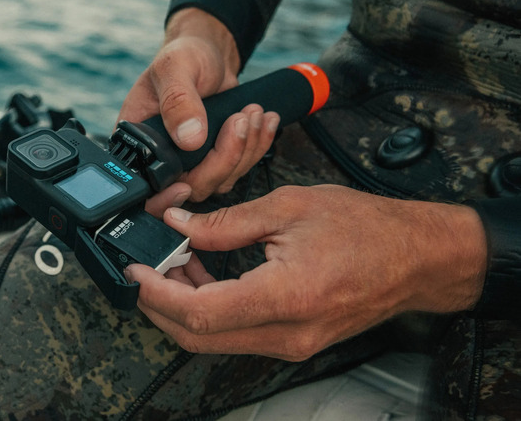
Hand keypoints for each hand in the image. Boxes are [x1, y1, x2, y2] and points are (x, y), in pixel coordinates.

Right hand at [117, 8, 279, 201]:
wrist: (208, 53)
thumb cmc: (184, 55)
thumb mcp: (175, 68)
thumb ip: (178, 101)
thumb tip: (189, 138)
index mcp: (140, 141)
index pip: (149, 185)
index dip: (166, 196)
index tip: (186, 186)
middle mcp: (164, 158)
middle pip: (193, 187)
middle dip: (224, 159)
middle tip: (240, 120)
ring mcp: (193, 163)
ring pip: (220, 181)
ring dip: (245, 150)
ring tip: (254, 112)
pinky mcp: (218, 159)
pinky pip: (239, 168)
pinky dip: (257, 146)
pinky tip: (265, 121)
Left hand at [125, 185, 486, 359]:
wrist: (417, 258)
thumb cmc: (368, 229)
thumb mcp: (290, 207)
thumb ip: (226, 221)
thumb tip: (179, 225)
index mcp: (286, 296)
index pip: (199, 312)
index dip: (157, 293)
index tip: (136, 270)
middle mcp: (287, 332)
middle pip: (198, 337)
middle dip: (159, 306)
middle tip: (145, 269)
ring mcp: (291, 344)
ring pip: (215, 340)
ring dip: (184, 308)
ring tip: (173, 265)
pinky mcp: (294, 341)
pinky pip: (238, 334)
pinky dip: (211, 311)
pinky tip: (205, 276)